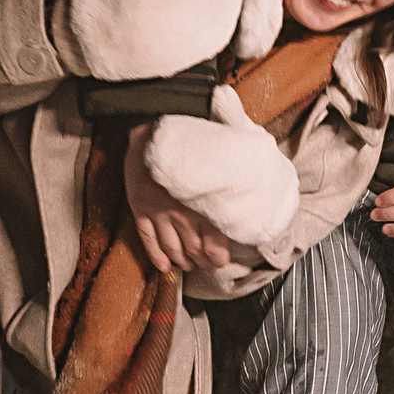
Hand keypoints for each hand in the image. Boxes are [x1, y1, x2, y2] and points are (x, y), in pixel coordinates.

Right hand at [124, 122, 231, 272]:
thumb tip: (253, 194)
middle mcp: (183, 215)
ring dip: (180, 261)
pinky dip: (155, 255)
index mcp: (205, 205)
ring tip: (187, 264)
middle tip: (205, 265)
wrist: (154, 127)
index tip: (220, 260)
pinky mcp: (141, 209)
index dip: (218, 259)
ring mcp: (159, 213)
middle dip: (200, 263)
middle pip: (193, 251)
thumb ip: (232, 184)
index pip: (214, 247)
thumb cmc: (194, 141)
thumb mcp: (221, 163)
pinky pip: (148, 239)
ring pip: (171, 249)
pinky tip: (163, 266)